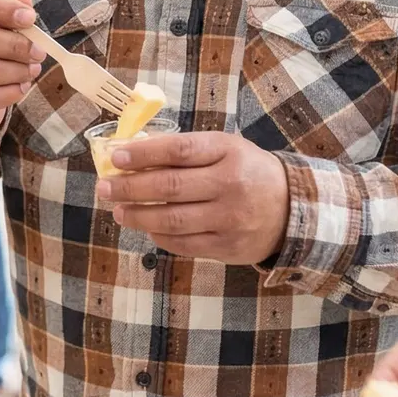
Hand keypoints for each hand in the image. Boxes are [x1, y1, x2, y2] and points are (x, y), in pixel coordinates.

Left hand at [97, 133, 287, 264]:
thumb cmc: (247, 172)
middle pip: (169, 187)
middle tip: (104, 187)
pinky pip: (183, 244)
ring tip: (118, 211)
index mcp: (228, 152)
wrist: (293, 210)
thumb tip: (133, 154)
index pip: (178, 151)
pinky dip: (159, 235)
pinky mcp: (228, 247)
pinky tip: (147, 227)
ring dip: (137, 215)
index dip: (143, 154)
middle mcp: (230, 184)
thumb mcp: (226, 149)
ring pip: (171, 219)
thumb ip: (186, 151)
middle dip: (129, 187)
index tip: (116, 156)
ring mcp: (229, 219)